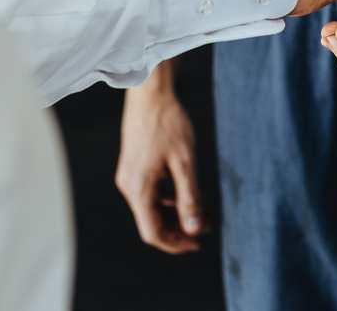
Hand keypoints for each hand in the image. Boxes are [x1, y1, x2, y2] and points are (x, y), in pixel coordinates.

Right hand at [116, 64, 205, 252]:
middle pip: (152, 221)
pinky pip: (150, 191)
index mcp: (138, 188)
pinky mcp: (133, 165)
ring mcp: (129, 174)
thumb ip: (189, 198)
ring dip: (177, 212)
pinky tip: (187, 191)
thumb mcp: (185, 163)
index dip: (176, 243)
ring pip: (152, 207)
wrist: (150, 93)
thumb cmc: (168, 123)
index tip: (199, 243)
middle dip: (181, 227)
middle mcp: (128, 185)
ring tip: (204, 209)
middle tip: (208, 224)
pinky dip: (169, 197)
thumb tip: (194, 230)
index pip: (153, 232)